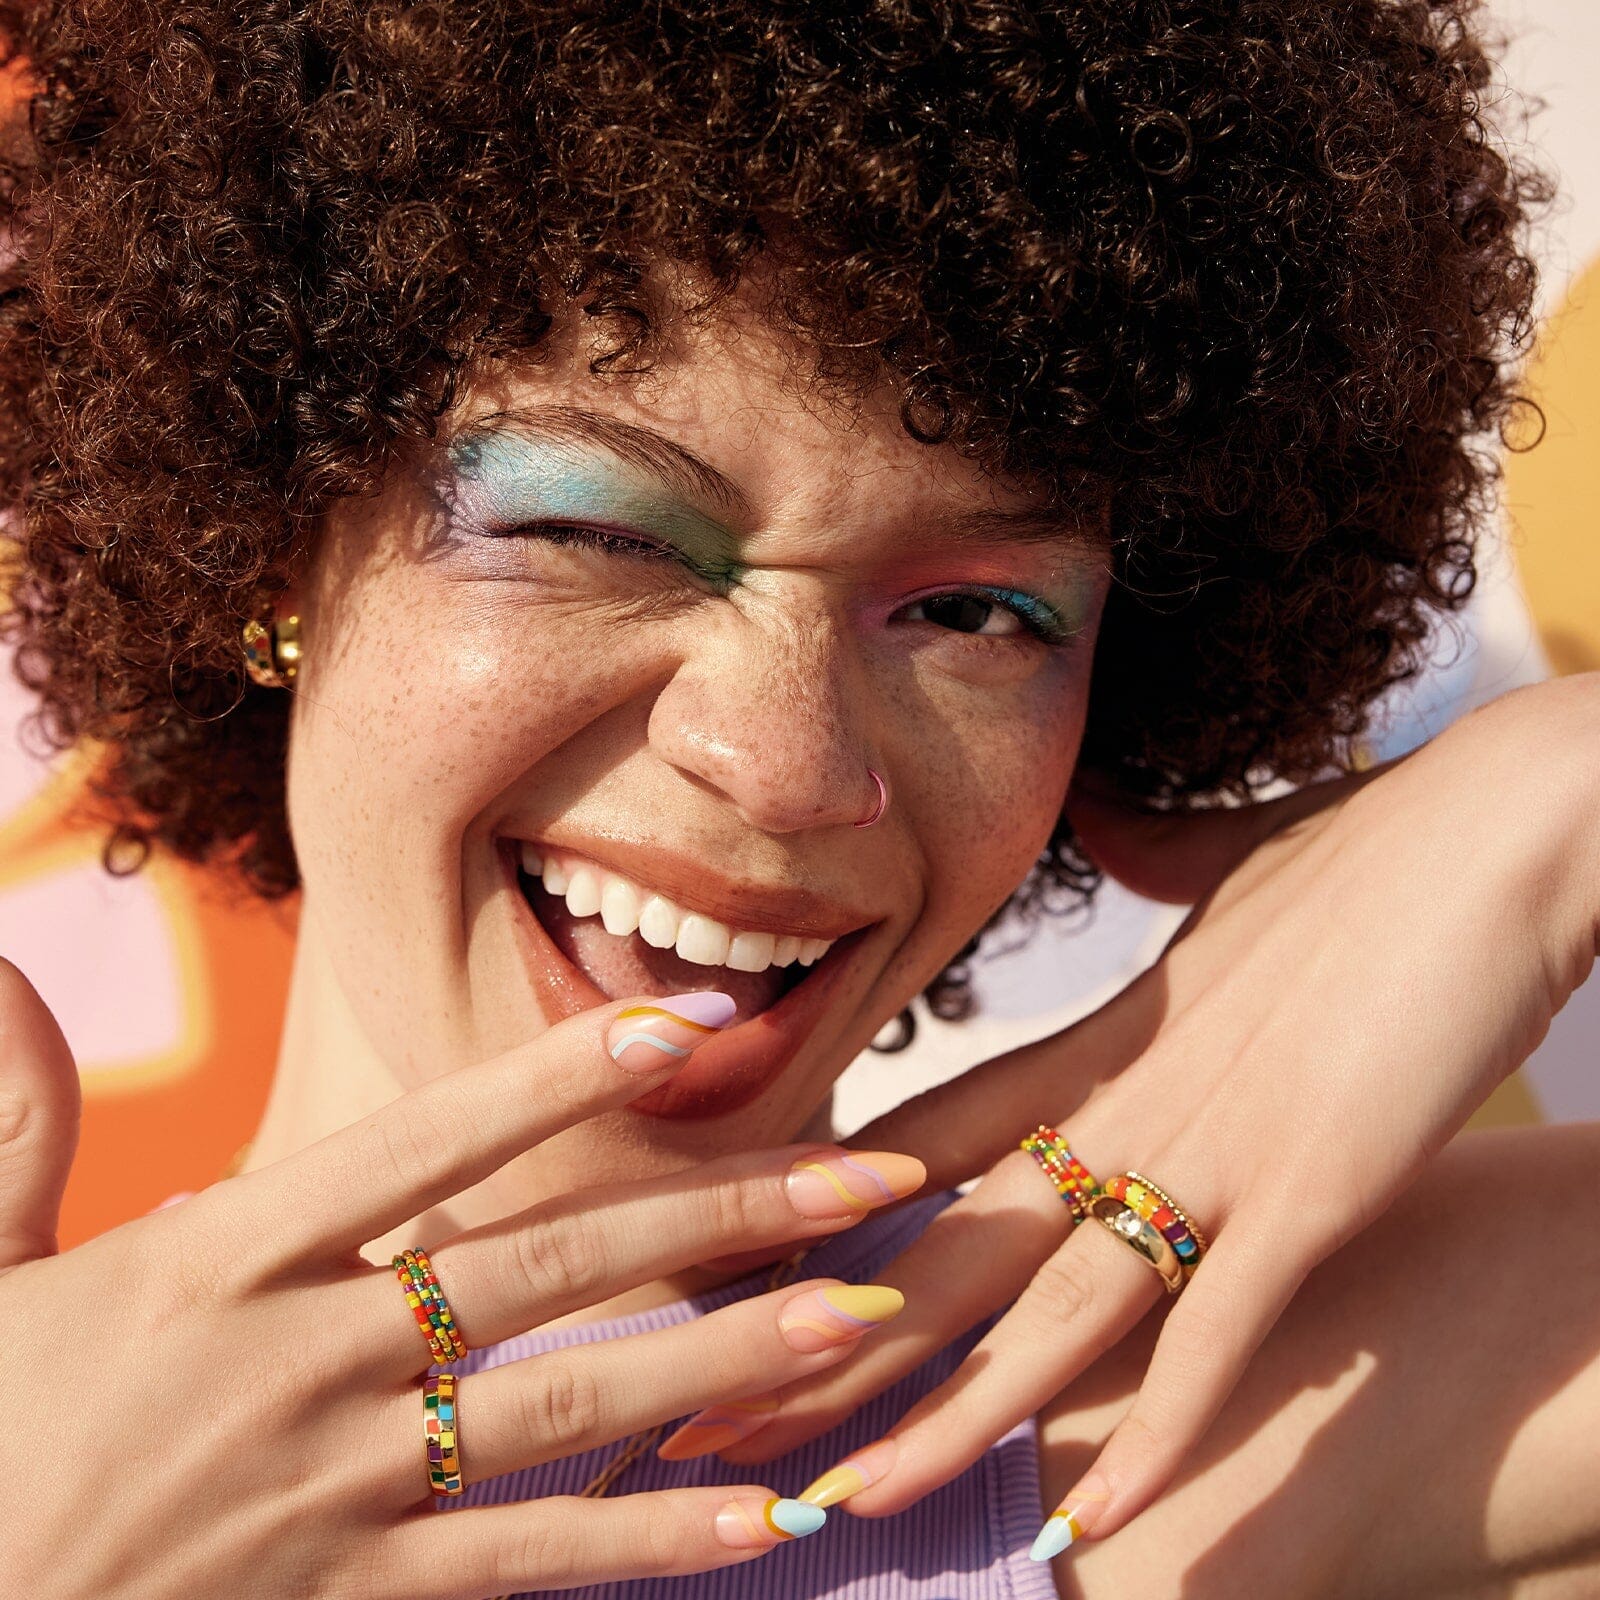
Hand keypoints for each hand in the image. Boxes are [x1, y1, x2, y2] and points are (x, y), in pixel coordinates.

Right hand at [2, 968, 922, 1596]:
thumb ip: (15, 1112)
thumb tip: (9, 964)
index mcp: (216, 1258)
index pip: (426, 1140)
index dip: (559, 1076)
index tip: (688, 1029)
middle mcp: (295, 1359)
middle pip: (548, 1263)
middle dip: (722, 1211)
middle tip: (868, 1174)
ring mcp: (326, 1490)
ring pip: (567, 1407)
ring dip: (730, 1357)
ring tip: (863, 1317)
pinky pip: (519, 1569)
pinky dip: (647, 1541)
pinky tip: (767, 1520)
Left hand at [706, 674, 1599, 1547]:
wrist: (1497, 826)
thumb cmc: (1371, 843)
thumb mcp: (1236, 867)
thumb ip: (1161, 866)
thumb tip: (1123, 823)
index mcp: (1101, 1036)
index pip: (926, 1137)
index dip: (827, 1213)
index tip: (738, 1271)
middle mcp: (1130, 1101)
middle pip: (949, 1239)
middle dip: (834, 1341)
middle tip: (716, 1417)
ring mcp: (1216, 1148)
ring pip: (1047, 1309)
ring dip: (945, 1417)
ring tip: (843, 1502)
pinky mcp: (1316, 1187)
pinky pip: (1218, 1336)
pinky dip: (1155, 1436)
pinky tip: (1087, 1525)